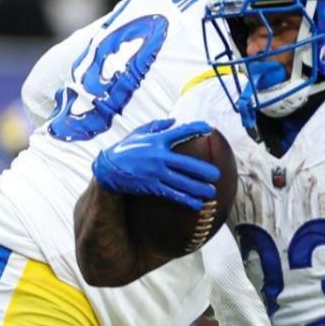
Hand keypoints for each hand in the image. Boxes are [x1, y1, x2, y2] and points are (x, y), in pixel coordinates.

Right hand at [91, 118, 219, 208]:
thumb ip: (156, 126)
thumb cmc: (126, 149)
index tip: (208, 129)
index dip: (194, 128)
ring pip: (182, 182)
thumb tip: (174, 121)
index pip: (179, 132)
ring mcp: (156, 173)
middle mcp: (159, 156)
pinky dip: (186, 200)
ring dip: (198, 188)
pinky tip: (197, 204)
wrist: (108, 169)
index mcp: (157, 140)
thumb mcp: (138, 133)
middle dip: (203, 170)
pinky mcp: (153, 186)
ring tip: (212, 193)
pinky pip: (173, 194)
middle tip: (216, 175)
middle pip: (186, 163)